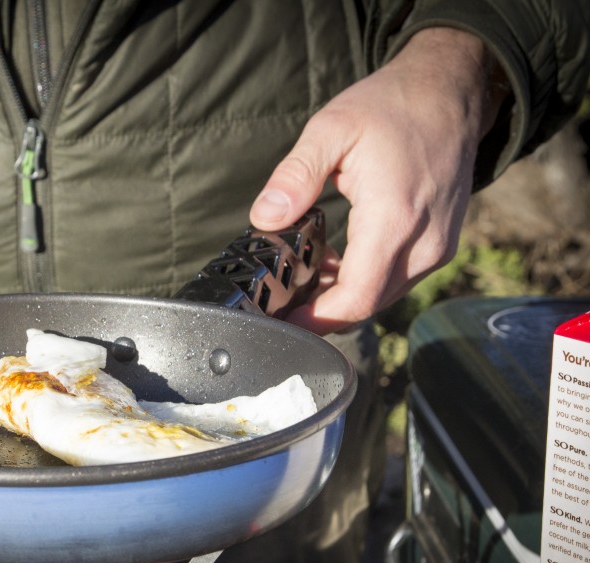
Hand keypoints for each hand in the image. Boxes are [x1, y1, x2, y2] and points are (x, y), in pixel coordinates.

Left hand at [249, 27, 507, 334]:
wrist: (450, 90)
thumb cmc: (392, 106)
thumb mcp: (331, 129)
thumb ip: (295, 177)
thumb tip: (265, 218)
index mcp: (395, 218)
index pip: (356, 297)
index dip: (317, 319)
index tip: (281, 319)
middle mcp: (425, 242)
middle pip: (367, 305)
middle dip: (322, 310)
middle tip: (279, 298)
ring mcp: (439, 247)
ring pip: (383, 296)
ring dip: (342, 294)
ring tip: (303, 273)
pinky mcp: (441, 245)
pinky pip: (397, 279)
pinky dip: (364, 280)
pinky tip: (333, 261)